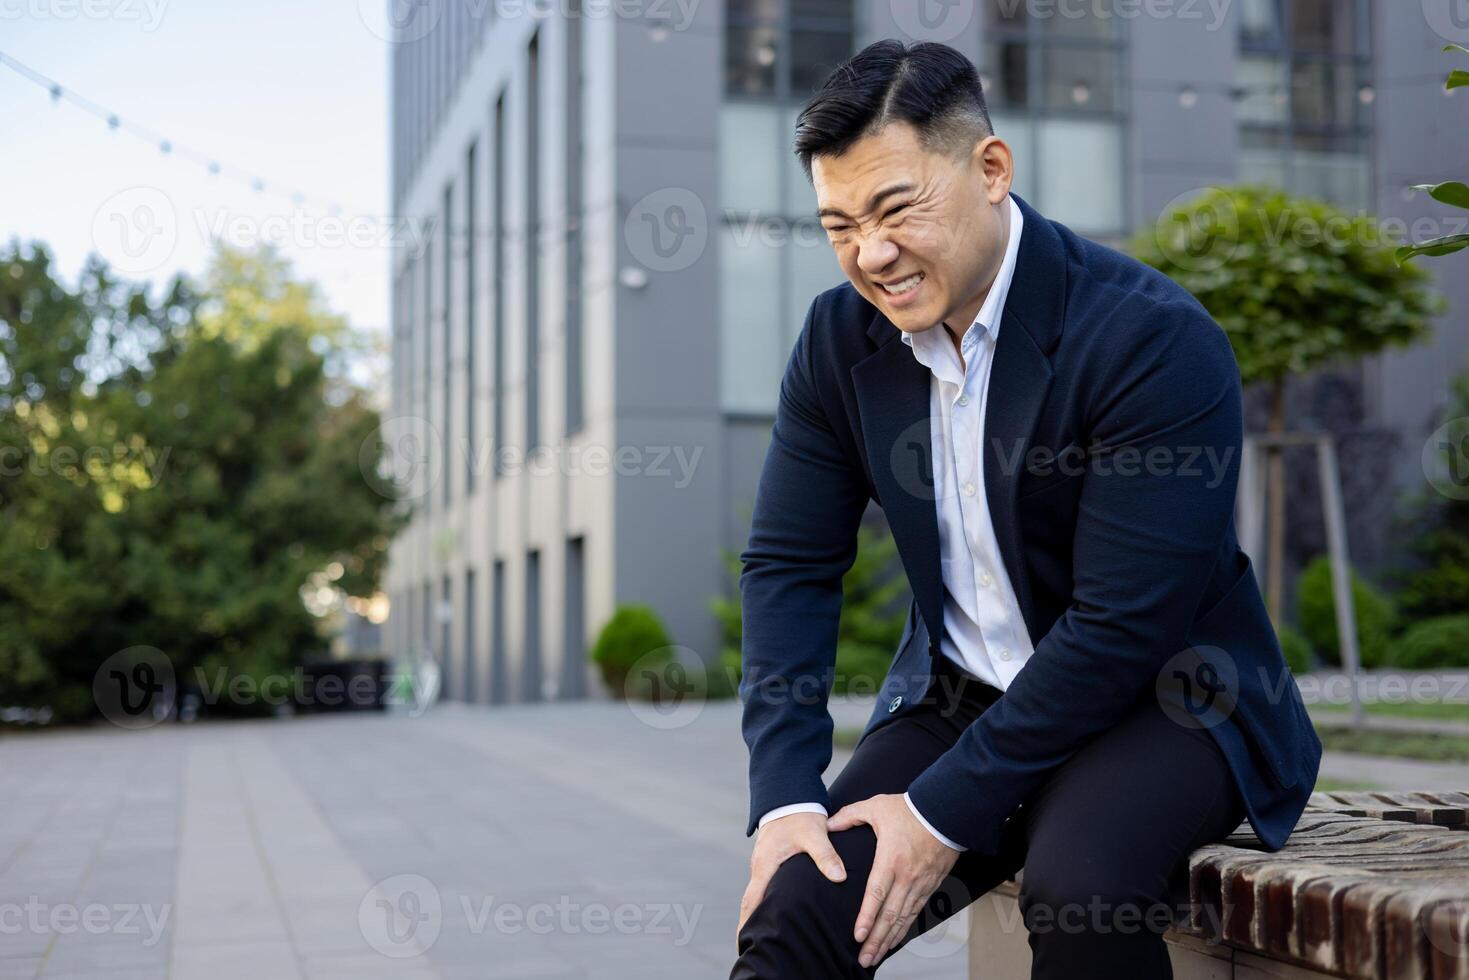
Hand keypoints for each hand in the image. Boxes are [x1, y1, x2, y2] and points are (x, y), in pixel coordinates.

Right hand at [737, 811, 846, 940]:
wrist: (790, 794)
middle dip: (749, 924)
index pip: (752, 900)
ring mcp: (765, 864)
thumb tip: (838, 876)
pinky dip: (766, 902)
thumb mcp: (814, 833)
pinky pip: (766, 886)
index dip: (747, 922)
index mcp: (766, 864)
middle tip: (751, 948)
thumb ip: (826, 855)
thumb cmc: (800, 813)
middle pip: (751, 902)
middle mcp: (761, 867)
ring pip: (758, 894)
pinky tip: (777, 912)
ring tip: (764, 936)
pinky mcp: (772, 861)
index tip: (743, 942)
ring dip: (758, 914)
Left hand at [827, 793, 960, 968]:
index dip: (867, 917)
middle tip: (865, 958)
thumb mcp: (876, 806)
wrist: (945, 810)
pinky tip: (895, 938)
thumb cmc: (910, 809)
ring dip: (889, 939)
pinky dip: (905, 928)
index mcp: (890, 859)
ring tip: (876, 956)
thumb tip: (829, 824)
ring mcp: (920, 882)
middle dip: (876, 939)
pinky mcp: (931, 884)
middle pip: (890, 914)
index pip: (876, 894)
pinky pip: (917, 911)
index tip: (858, 935)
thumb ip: (850, 815)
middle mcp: (906, 876)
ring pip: (904, 918)